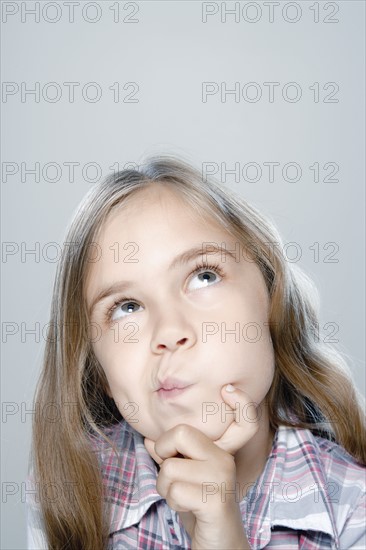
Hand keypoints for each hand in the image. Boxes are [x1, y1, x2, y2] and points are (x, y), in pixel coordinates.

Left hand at [144, 385, 258, 548]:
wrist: (218, 545)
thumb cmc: (197, 506)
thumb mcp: (184, 476)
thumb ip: (170, 455)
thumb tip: (150, 438)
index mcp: (221, 450)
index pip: (243, 419)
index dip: (241, 403)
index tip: (230, 389)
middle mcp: (225, 460)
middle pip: (180, 434)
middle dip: (164, 455)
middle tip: (175, 473)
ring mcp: (222, 479)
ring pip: (169, 469)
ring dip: (165, 488)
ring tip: (183, 496)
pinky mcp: (215, 501)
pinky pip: (174, 491)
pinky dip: (172, 503)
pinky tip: (188, 509)